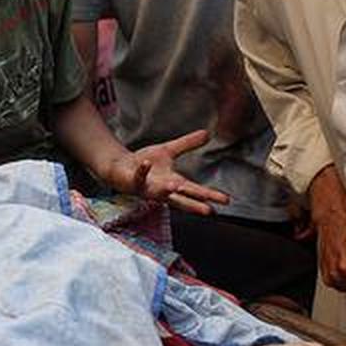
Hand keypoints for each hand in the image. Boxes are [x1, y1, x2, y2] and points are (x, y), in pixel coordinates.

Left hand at [100, 129, 229, 214]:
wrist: (119, 166)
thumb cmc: (145, 163)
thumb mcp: (169, 150)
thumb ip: (187, 144)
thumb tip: (207, 133)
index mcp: (173, 183)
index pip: (195, 190)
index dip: (210, 195)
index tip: (227, 200)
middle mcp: (162, 190)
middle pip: (181, 198)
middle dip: (194, 205)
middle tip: (209, 211)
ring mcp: (147, 189)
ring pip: (158, 193)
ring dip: (166, 191)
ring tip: (176, 186)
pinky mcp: (132, 183)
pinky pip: (138, 177)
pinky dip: (142, 171)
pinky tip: (147, 164)